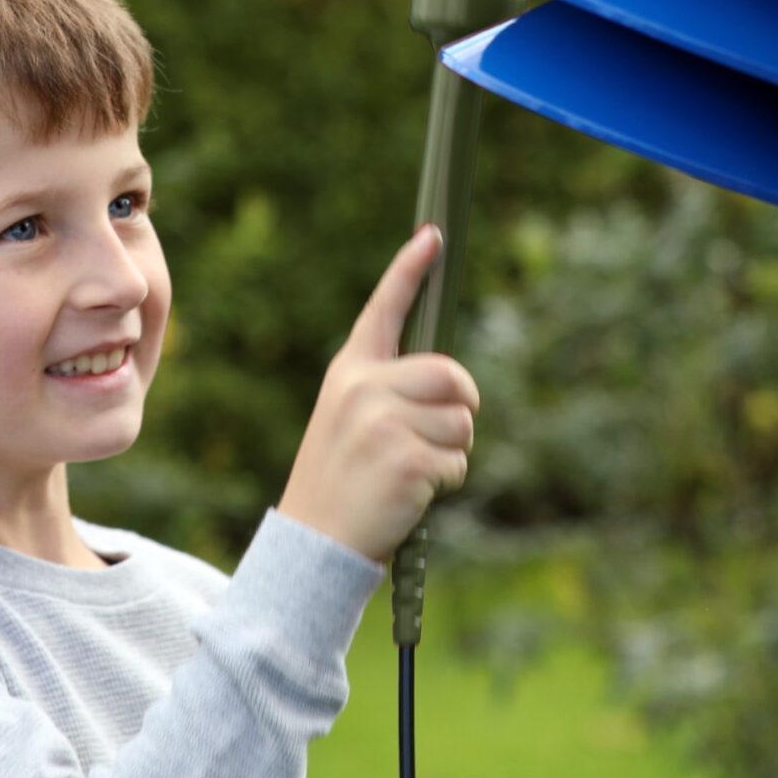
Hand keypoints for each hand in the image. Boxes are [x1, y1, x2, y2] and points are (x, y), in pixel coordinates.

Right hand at [277, 226, 478, 563]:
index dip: (410, 269)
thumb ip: (388, 390)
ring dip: (452, 452)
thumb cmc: (341, 481)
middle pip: (452, 375)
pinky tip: (409, 495)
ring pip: (463, 421)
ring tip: (408, 471)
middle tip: (435, 437)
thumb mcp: (348, 420)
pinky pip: (458, 461)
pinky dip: (446, 483)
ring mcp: (384, 422)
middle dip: (461, 407)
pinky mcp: (407, 459)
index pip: (384, 309)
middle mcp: (364, 388)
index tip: (433, 235)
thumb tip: (453, 383)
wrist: (314, 541)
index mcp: (349, 372)